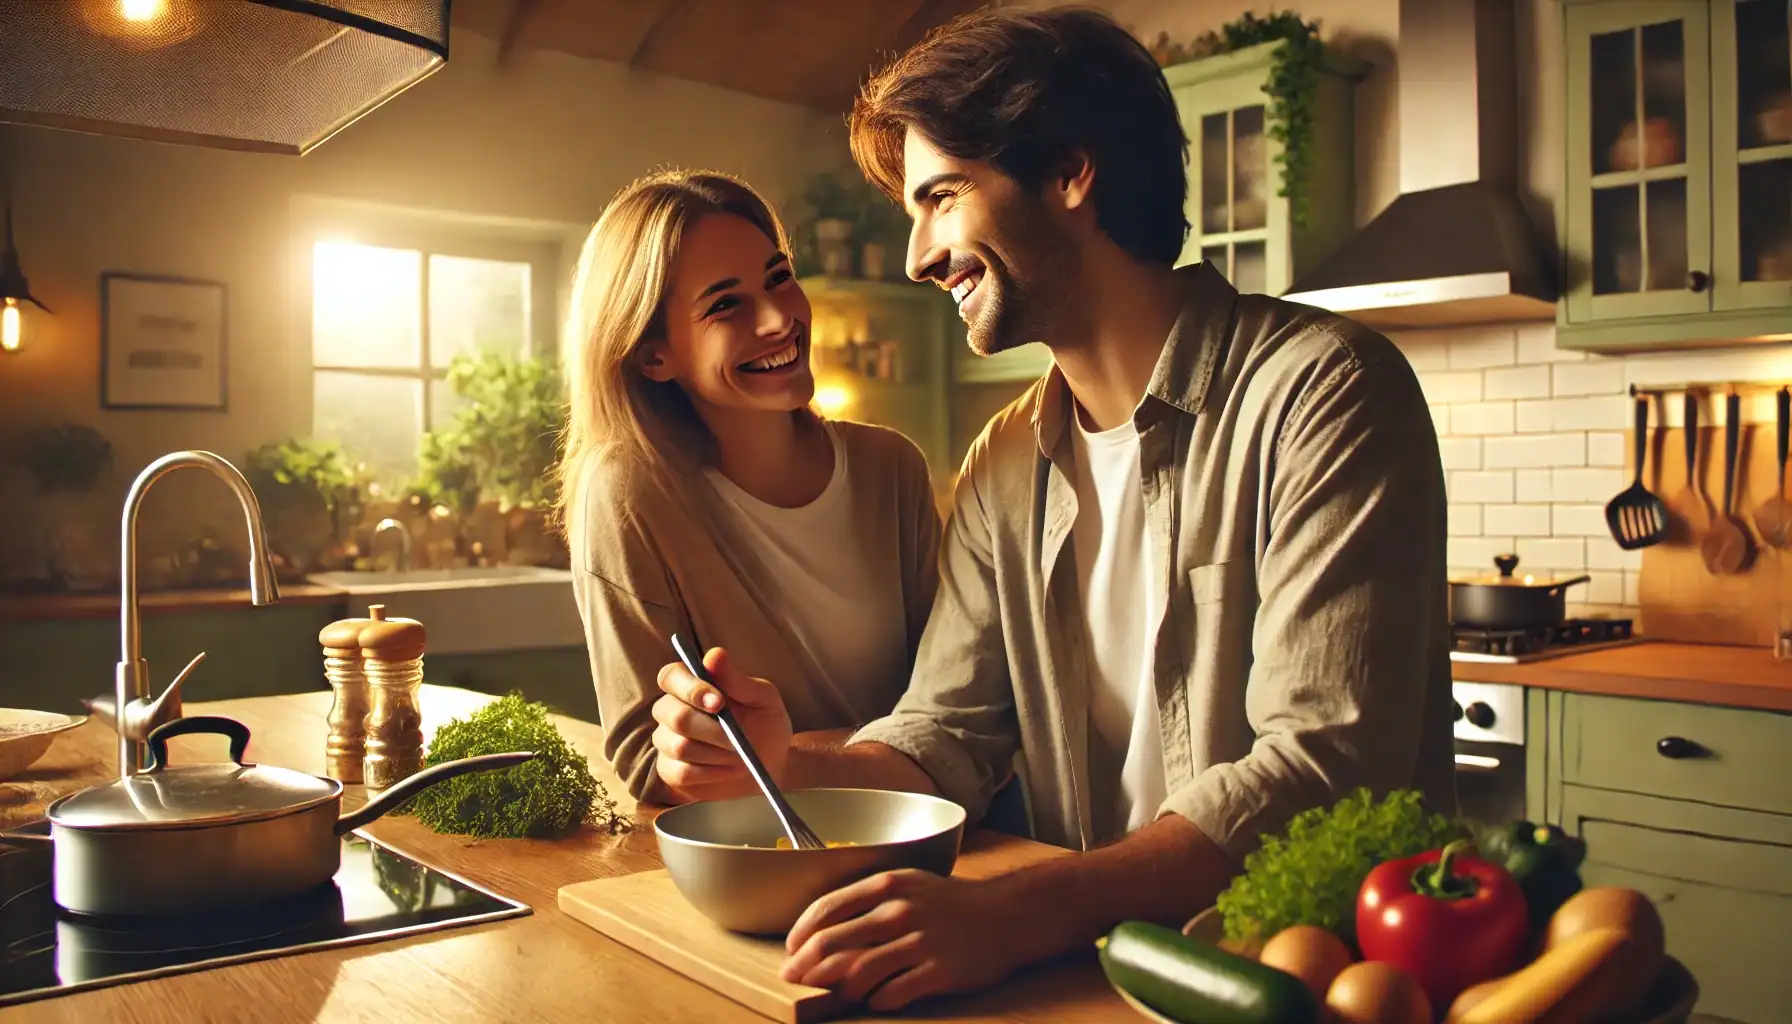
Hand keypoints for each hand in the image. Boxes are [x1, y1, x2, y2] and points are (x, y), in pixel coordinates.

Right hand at [652, 646, 792, 797]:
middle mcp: (671, 710)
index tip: (719, 702)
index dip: (690, 688)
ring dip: (716, 753)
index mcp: (691, 685)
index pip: (671, 677)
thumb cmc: (765, 725)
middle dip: (710, 729)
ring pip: (678, 745)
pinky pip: (681, 772)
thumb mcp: (763, 699)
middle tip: (737, 739)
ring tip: (740, 754)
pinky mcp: (670, 771)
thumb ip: (738, 680)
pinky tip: (729, 769)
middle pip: (672, 714)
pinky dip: (711, 772)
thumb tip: (714, 655)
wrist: (771, 766)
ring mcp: (667, 741)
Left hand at [779, 870, 1030, 1011]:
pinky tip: (875, 1002)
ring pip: (859, 972)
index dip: (801, 934)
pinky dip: (876, 1002)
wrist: (1008, 916)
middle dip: (806, 966)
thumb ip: (870, 901)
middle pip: (834, 943)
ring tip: (837, 995)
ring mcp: (920, 942)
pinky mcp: (939, 971)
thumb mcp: (910, 885)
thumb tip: (826, 930)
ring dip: (839, 989)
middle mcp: (900, 912)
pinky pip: (893, 994)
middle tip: (795, 980)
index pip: (826, 909)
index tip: (791, 951)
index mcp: (887, 886)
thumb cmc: (952, 902)